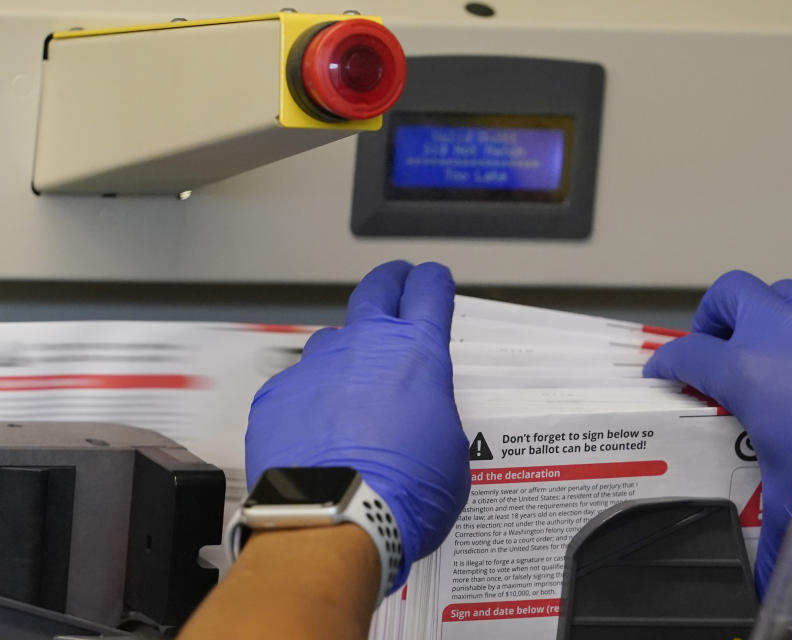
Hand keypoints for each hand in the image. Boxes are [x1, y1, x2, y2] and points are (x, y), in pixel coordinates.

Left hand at [245, 260, 470, 590]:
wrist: (334, 521)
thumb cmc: (400, 494)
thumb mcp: (450, 453)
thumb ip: (434, 416)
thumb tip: (420, 420)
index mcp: (415, 353)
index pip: (428, 291)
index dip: (433, 282)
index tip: (433, 281)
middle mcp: (362, 346)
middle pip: (375, 290)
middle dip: (390, 281)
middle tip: (395, 281)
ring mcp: (314, 367)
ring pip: (332, 344)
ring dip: (346, 359)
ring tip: (352, 397)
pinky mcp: (276, 396)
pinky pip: (297, 388)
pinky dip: (309, 403)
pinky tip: (317, 436)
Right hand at [642, 270, 791, 595]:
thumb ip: (769, 538)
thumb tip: (759, 581)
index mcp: (745, 369)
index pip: (686, 352)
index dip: (665, 363)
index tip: (660, 374)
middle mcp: (779, 332)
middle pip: (728, 295)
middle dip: (712, 317)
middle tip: (712, 348)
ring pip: (779, 293)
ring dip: (764, 314)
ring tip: (765, 348)